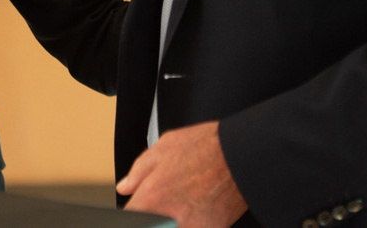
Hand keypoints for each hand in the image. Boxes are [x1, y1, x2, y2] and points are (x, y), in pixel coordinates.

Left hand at [116, 121, 247, 227]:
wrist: (241, 155)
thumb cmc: (206, 146)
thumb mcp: (164, 146)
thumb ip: (139, 170)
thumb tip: (125, 186)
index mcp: (153, 195)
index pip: (129, 218)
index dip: (133, 213)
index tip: (138, 209)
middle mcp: (170, 218)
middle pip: (151, 227)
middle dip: (153, 219)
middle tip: (168, 201)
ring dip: (172, 221)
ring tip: (185, 202)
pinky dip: (193, 223)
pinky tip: (198, 207)